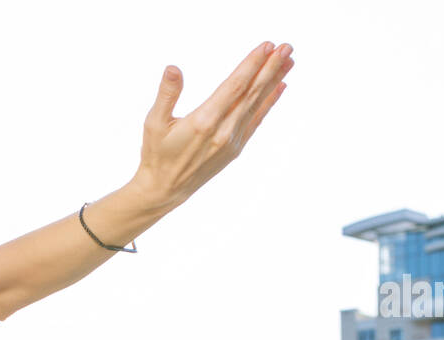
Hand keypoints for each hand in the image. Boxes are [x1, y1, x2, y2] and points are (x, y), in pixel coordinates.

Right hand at [132, 42, 293, 211]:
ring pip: (257, 104)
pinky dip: (269, 103)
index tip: (267, 46)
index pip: (234, 86)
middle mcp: (222, 131)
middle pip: (251, 93)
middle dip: (270, 68)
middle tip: (286, 47)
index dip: (252, 65)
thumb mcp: (153, 123)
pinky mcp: (235, 148)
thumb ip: (167, 94)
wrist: (165, 189)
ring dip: (274, 80)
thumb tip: (173, 69)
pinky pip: (255, 120)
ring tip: (290, 60)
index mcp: (203, 121)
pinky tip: (280, 87)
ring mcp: (231, 141)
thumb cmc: (157, 153)